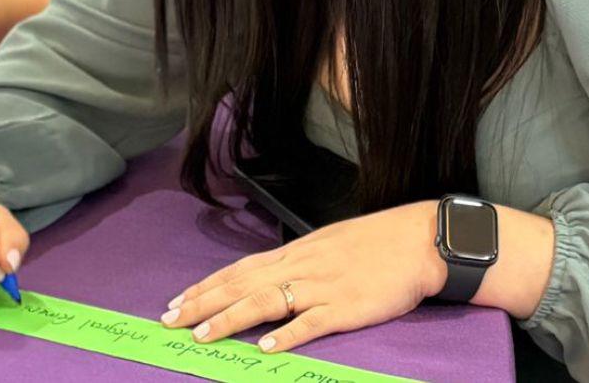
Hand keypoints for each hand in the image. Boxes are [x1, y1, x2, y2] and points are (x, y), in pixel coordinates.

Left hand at [160, 201, 447, 353]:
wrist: (419, 240)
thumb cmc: (377, 243)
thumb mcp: (330, 244)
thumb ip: (301, 261)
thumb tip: (272, 276)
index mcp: (298, 252)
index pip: (241, 269)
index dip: (206, 286)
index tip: (177, 301)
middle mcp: (303, 266)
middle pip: (243, 284)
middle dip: (203, 303)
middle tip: (169, 321)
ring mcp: (323, 286)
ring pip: (267, 301)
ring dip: (231, 318)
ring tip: (203, 335)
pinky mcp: (346, 307)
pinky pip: (311, 322)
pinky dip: (286, 335)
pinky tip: (264, 348)